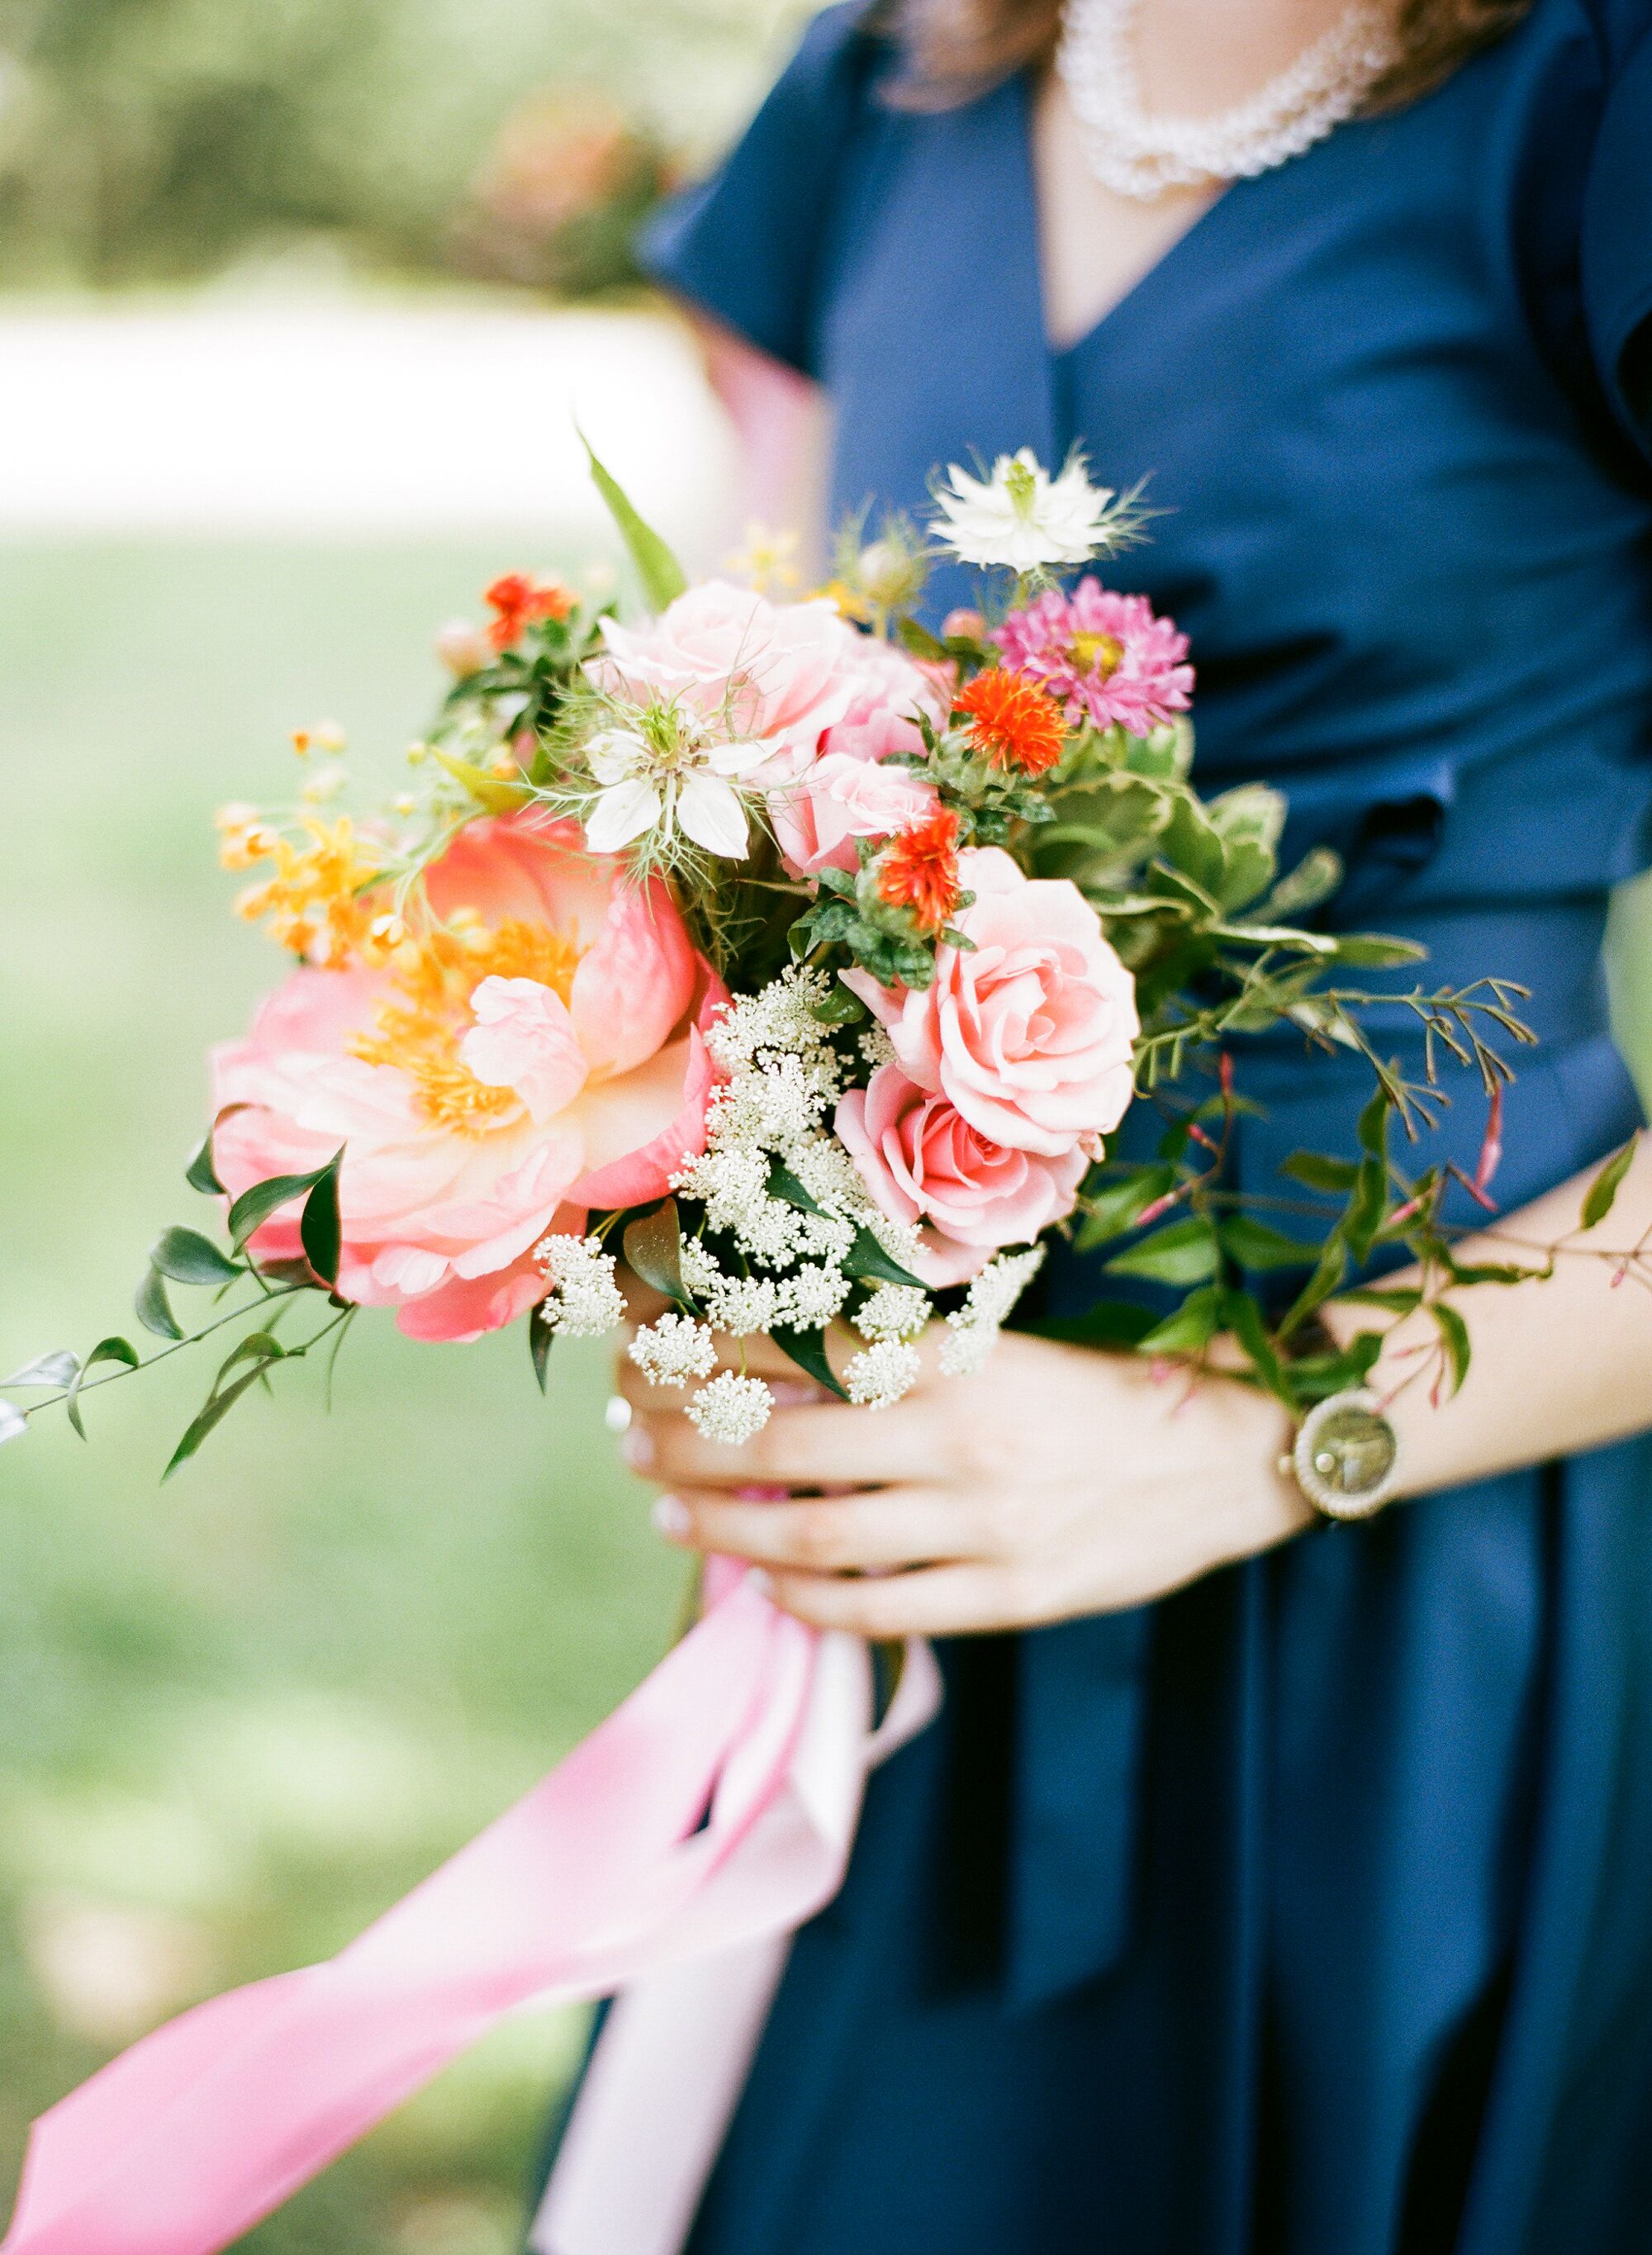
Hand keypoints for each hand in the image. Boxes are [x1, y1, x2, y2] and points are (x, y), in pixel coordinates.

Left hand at [616, 1321, 1312, 1637]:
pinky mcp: (1011, 1597)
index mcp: (962, 1360)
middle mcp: (962, 1441)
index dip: (711, 1353)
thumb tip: (781, 1372)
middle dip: (688, 1443)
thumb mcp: (1009, 1348)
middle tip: (631, 1440)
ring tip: (669, 1515)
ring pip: (816, 1539)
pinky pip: (880, 1613)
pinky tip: (763, 1586)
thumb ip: (908, 1362)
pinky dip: (806, 1602)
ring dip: (725, 1527)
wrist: (1234, 1456)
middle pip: (784, 1447)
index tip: (648, 1351)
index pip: (801, 1351)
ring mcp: (985, 1527)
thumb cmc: (1111, 1392)